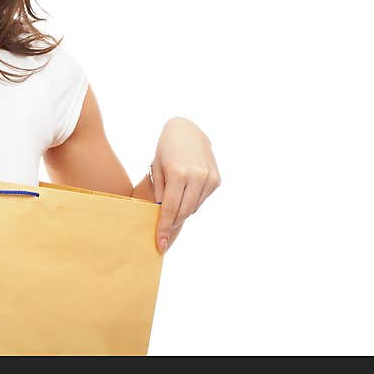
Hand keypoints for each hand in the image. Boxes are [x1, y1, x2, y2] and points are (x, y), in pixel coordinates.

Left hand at [151, 117, 220, 252]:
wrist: (186, 129)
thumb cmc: (165, 149)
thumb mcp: (156, 169)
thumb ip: (160, 193)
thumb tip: (162, 215)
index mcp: (179, 174)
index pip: (170, 210)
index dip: (164, 228)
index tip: (160, 244)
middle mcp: (197, 177)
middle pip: (184, 212)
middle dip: (173, 225)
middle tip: (163, 237)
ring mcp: (209, 178)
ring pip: (194, 208)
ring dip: (182, 212)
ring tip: (171, 210)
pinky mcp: (217, 179)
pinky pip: (202, 199)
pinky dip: (192, 201)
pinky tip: (185, 194)